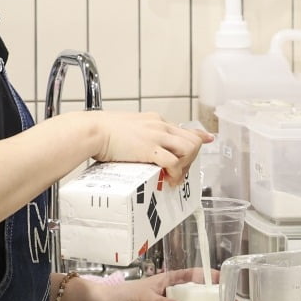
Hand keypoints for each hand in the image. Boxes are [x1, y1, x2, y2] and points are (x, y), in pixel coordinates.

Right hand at [92, 112, 212, 180]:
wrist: (92, 130)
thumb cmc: (102, 131)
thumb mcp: (127, 127)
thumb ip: (138, 135)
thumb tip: (136, 144)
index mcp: (155, 120)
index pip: (183, 129)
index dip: (198, 136)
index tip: (208, 139)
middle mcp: (160, 126)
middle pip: (192, 140)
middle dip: (191, 159)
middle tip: (180, 172)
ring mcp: (156, 136)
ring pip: (188, 149)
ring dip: (185, 166)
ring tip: (174, 177)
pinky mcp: (150, 149)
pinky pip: (173, 162)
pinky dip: (175, 173)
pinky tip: (169, 180)